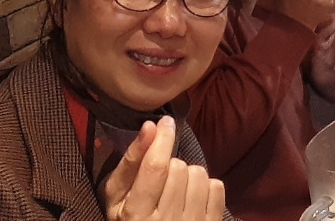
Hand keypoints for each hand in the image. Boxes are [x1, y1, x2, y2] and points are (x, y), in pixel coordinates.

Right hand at [102, 116, 225, 220]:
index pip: (155, 167)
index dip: (163, 139)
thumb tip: (150, 126)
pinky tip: (192, 198)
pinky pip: (217, 187)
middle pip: (178, 168)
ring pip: (198, 174)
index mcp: (135, 214)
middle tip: (162, 180)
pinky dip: (206, 187)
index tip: (165, 122)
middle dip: (170, 164)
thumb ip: (130, 162)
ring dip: (188, 174)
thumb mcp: (117, 196)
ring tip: (177, 189)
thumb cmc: (129, 217)